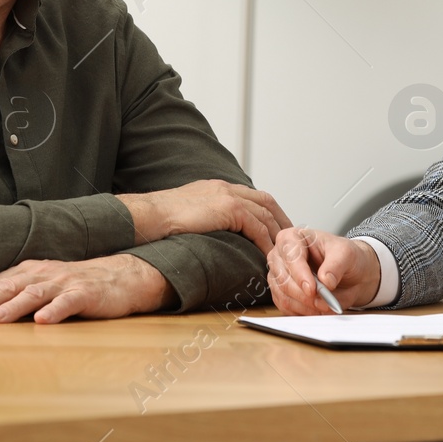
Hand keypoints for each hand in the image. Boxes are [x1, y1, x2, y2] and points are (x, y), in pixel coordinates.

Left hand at [0, 255, 175, 323]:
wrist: (120, 277)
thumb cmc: (75, 286)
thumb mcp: (43, 286)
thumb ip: (17, 294)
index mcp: (29, 271)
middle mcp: (43, 273)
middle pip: (8, 288)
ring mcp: (64, 283)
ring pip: (34, 294)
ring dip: (12, 307)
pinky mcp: (86, 294)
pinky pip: (68, 303)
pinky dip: (54, 311)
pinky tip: (42, 322)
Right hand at [116, 179, 291, 257]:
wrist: (151, 214)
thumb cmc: (161, 218)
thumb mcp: (188, 211)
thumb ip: (204, 214)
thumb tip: (209, 229)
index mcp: (218, 187)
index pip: (252, 196)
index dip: (268, 211)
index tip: (276, 226)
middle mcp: (226, 188)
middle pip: (266, 201)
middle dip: (281, 219)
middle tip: (291, 238)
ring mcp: (228, 196)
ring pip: (265, 214)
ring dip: (277, 233)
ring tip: (285, 251)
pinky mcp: (229, 209)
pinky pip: (257, 226)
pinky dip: (266, 241)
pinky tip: (269, 255)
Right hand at [266, 227, 380, 313]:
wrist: (350, 273)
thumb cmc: (344, 257)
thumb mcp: (346, 253)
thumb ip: (336, 264)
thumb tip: (325, 280)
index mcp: (293, 237)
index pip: (290, 255)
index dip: (300, 274)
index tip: (312, 289)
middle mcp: (280, 255)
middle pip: (283, 278)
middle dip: (304, 295)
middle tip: (324, 302)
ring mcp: (278, 275)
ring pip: (283, 295)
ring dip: (305, 305)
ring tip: (324, 306)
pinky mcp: (280, 293)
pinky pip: (285, 307)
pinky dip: (302, 311)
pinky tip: (316, 309)